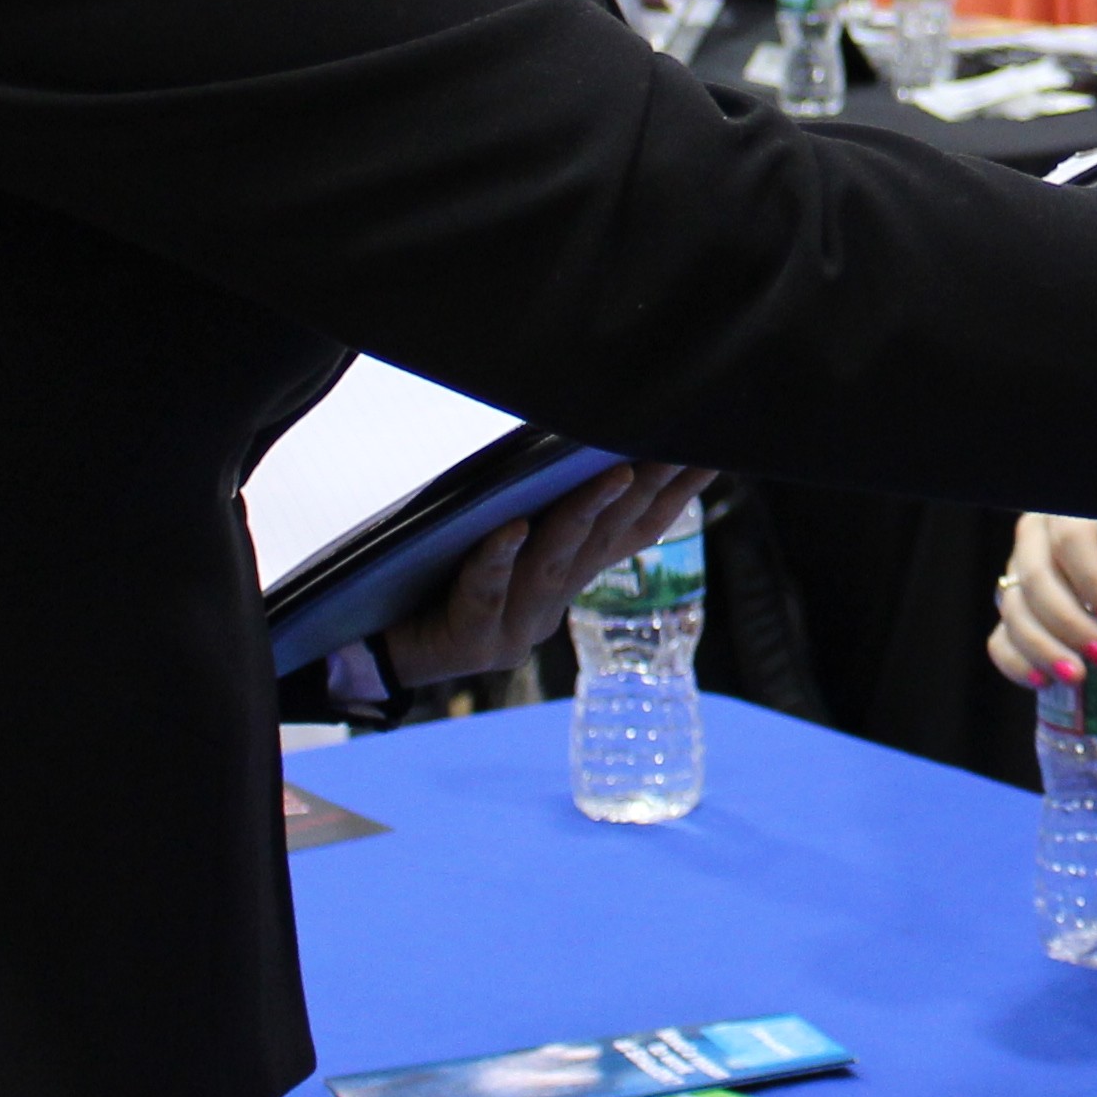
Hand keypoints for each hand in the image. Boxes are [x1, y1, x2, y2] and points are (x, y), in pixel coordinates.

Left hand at [380, 461, 705, 688]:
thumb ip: (538, 511)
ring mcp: (515, 623)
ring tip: (615, 472)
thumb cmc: (437, 584)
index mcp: (565, 577)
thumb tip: (572, 443)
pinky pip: (485, 591)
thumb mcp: (499, 544)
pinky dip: (499, 558)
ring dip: (588, 513)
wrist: (384, 654)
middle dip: (648, 490)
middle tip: (680, 445)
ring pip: (557, 562)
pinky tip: (512, 529)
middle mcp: (551, 601)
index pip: (633, 531)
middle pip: (606, 539)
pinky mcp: (471, 639)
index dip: (676, 496)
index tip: (712, 451)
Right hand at [987, 515, 1096, 686]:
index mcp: (1069, 513)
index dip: (1091, 580)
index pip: (1069, 539)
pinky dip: (1016, 662)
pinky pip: (1001, 638)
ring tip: (1077, 675)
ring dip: (1043, 648)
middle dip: (1068, 623)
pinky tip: (1043, 680)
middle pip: (1036, 579)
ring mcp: (1020, 577)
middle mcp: (1035, 541)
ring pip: (1015, 611)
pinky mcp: (1017, 612)